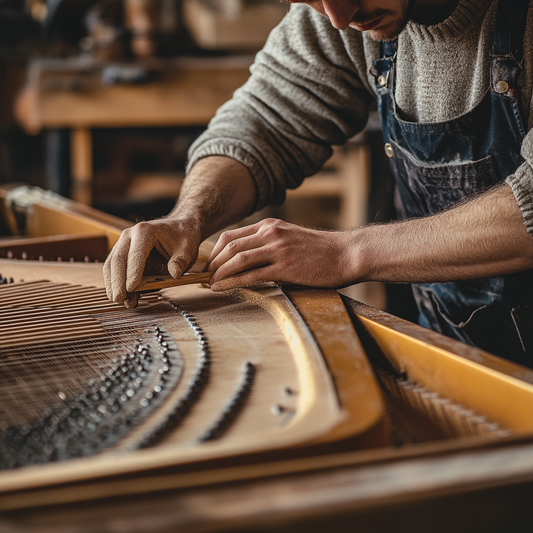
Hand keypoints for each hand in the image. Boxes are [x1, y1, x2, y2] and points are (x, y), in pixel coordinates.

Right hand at [104, 218, 200, 306]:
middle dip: (117, 281)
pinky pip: (114, 269)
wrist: (178, 229)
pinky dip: (115, 283)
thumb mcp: (187, 249)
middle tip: (119, 299)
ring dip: (112, 284)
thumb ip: (181, 261)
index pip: (136, 254)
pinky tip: (120, 296)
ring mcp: (123, 244)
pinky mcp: (122, 254)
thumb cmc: (182, 238)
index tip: (132, 288)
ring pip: (111, 265)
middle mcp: (130, 236)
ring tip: (118, 300)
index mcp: (145, 231)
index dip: (133, 272)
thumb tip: (175, 273)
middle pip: (117, 259)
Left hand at [207, 218, 356, 290]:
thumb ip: (270, 245)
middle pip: (229, 245)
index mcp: (270, 226)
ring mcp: (278, 249)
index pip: (231, 236)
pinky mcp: (285, 266)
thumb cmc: (321, 251)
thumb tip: (250, 261)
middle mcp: (271, 233)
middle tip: (204, 277)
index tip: (209, 265)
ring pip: (237, 258)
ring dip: (219, 272)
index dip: (215, 252)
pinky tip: (224, 288)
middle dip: (212, 263)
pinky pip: (252, 274)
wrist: (347, 254)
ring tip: (210, 284)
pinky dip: (233, 281)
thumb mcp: (291, 239)